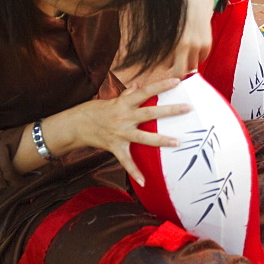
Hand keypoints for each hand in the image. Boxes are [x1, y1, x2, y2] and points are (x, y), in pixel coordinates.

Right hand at [68, 78, 190, 184]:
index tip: (177, 81)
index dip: (160, 85)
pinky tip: (144, 182)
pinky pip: (126, 161)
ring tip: (177, 142)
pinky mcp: (115, 147)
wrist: (76, 125)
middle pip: (150, 113)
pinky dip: (135, 172)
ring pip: (143, 137)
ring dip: (161, 140)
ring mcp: (120, 133)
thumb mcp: (112, 100)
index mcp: (124, 104)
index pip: (145, 91)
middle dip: (169, 110)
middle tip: (188, 108)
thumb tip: (137, 85)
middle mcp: (124, 117)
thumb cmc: (96, 111)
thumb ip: (127, 94)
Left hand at [171, 0, 216, 75]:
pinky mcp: (207, 44)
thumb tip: (166, 66)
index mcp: (174, 43)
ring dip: (189, 63)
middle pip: (182, 72)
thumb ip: (168, 49)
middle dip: (179, 73)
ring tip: (186, 53)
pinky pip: (202, 58)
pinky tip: (195, 46)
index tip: (169, 69)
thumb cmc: (180, 18)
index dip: (169, 70)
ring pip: (193, 66)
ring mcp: (198, 45)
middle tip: (177, 70)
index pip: (170, 67)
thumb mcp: (170, 33)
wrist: (196, 3)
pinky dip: (198, 56)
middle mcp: (186, 45)